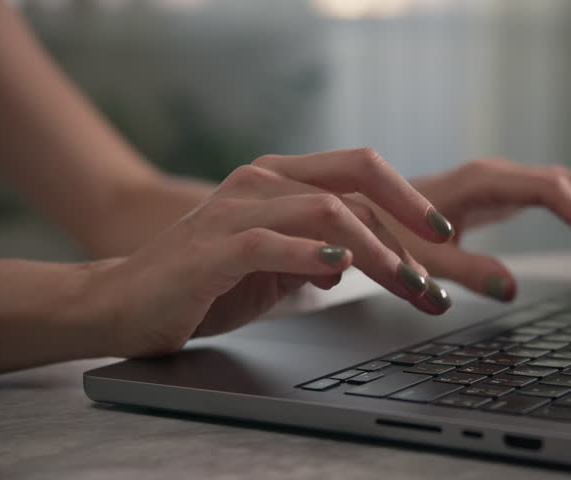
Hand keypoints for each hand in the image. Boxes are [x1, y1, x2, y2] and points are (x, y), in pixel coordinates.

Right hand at [87, 148, 458, 357]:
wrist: (125, 303)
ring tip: (407, 283)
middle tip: (441, 263)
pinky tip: (338, 267)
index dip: (408, 201)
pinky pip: (271, 243)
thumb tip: (355, 259)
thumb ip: (314, 255)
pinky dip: (311, 254)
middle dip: (407, 223)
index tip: (445, 236)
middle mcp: (261, 182)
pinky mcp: (213, 247)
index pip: (359, 172)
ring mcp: (235, 210)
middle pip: (354, 182)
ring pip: (325, 212)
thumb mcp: (274, 268)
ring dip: (376, 251)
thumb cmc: (202, 285)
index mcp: (279, 180)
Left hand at [370, 158, 570, 300]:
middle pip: (565, 185)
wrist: (364, 210)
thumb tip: (511, 288)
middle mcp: (494, 173)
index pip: (551, 190)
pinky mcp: (497, 191)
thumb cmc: (387, 233)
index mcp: (482, 181)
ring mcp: (498, 179)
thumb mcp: (423, 261)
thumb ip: (467, 272)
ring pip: (562, 186)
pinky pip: (550, 192)